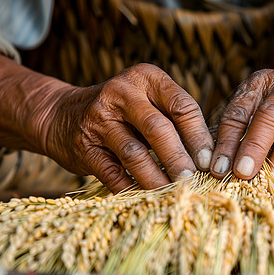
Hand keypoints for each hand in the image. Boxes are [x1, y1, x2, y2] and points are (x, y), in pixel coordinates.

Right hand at [0, 53, 213, 192]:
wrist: (63, 115)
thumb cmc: (123, 112)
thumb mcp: (148, 101)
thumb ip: (175, 119)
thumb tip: (210, 157)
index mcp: (146, 78)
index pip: (181, 106)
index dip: (198, 136)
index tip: (208, 162)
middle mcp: (121, 92)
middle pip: (158, 129)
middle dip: (178, 159)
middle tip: (192, 181)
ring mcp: (99, 118)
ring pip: (134, 153)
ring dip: (156, 178)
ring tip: (172, 192)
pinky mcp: (84, 145)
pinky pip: (112, 172)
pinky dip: (130, 187)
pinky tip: (145, 196)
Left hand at [210, 57, 273, 188]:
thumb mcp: (255, 111)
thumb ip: (238, 133)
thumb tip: (218, 167)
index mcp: (259, 84)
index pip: (239, 112)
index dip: (227, 141)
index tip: (218, 167)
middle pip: (269, 117)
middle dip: (254, 147)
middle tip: (243, 173)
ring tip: (272, 183)